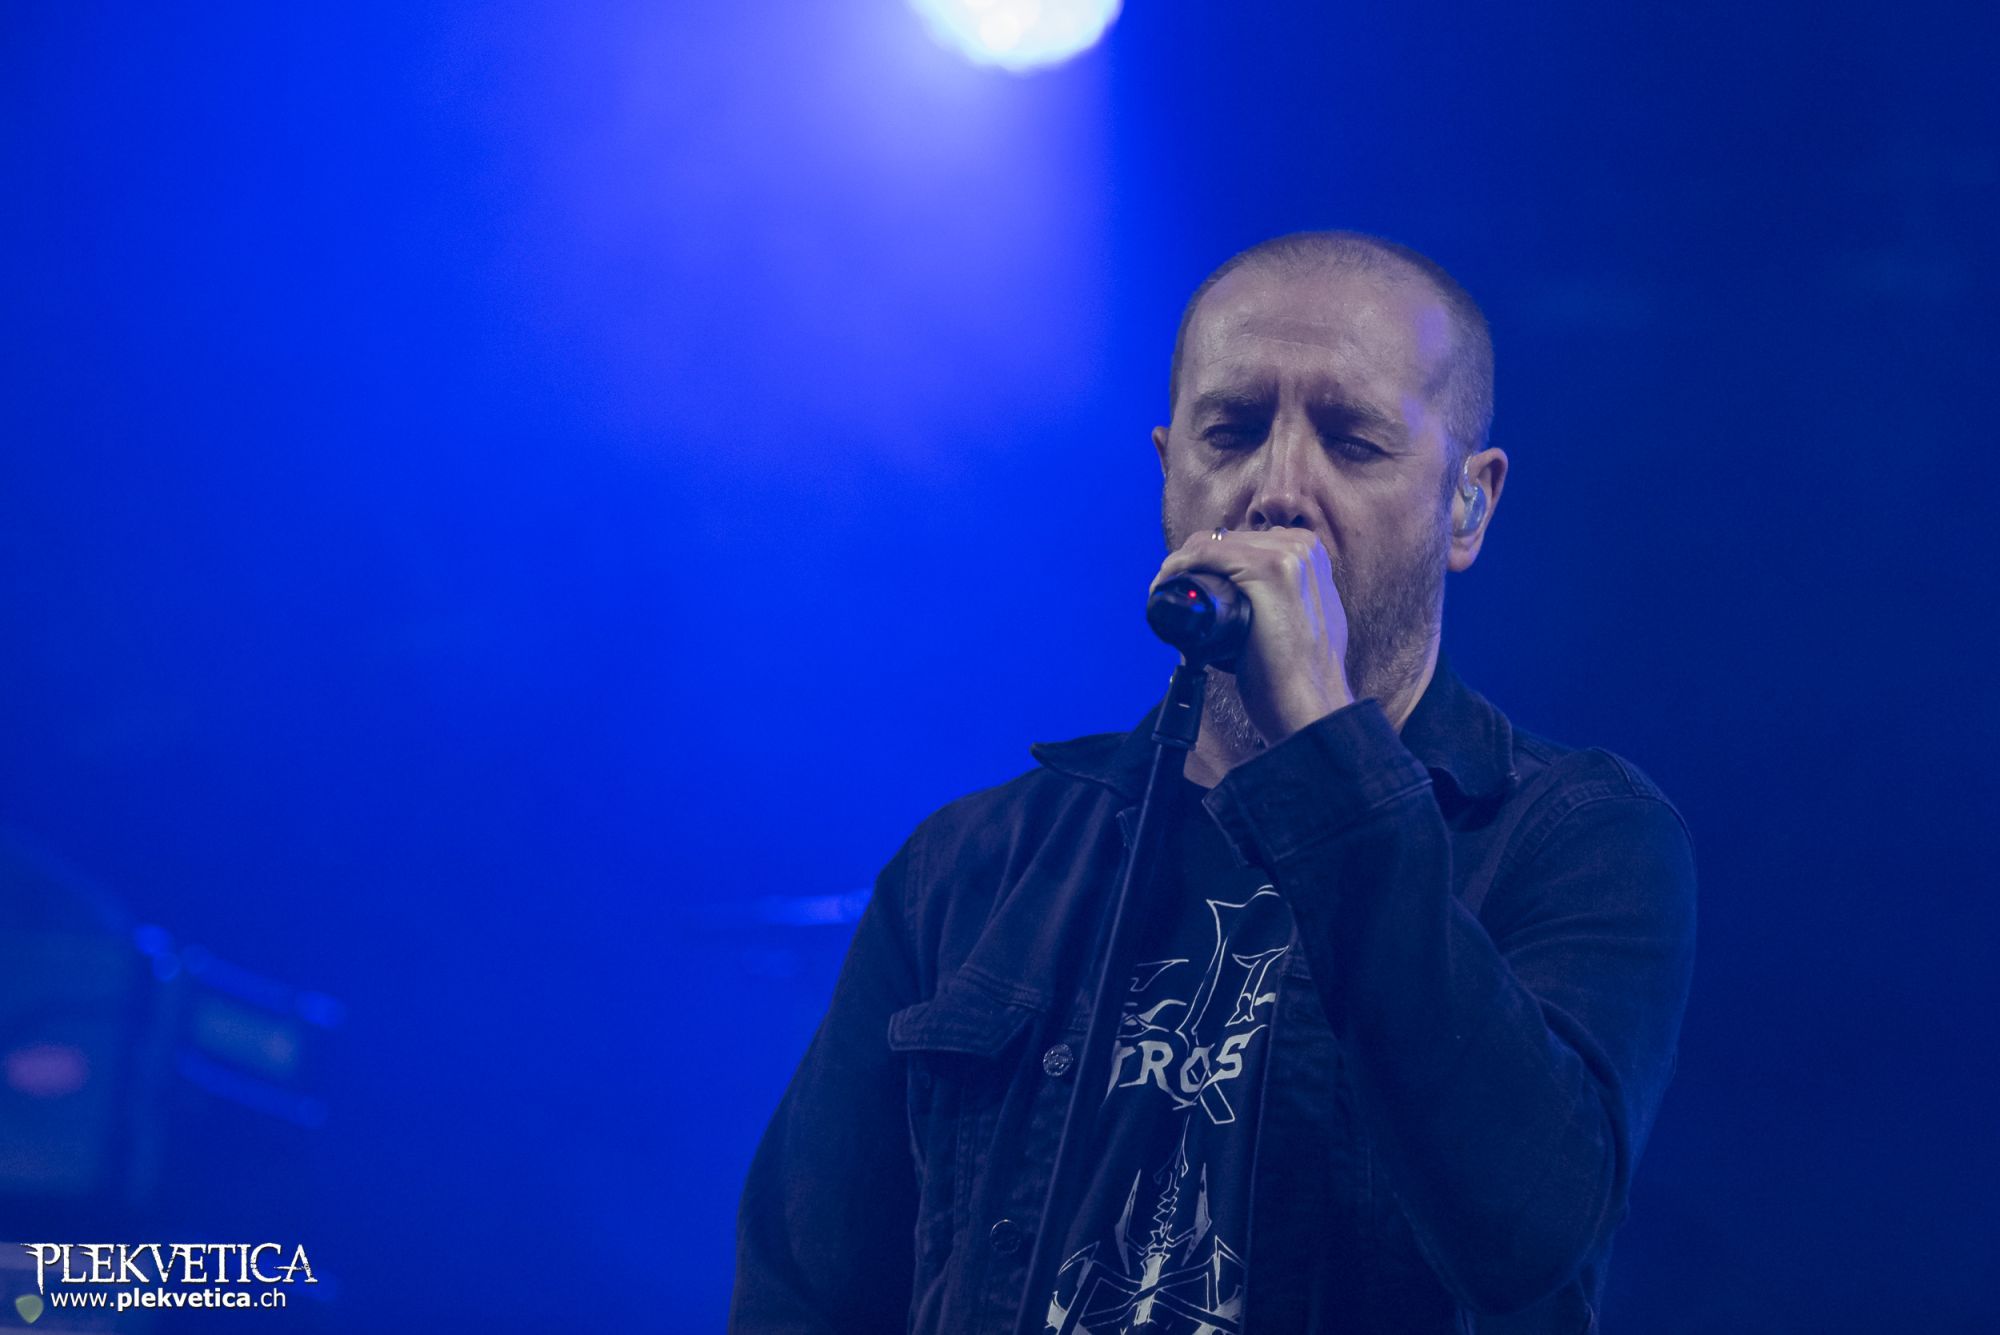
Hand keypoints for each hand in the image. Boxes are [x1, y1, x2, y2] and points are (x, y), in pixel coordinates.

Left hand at [1151, 527, 1355, 745]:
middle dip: (1191, 562)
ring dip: (1180, 564)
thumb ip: (1287, 597)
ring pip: (1212, 544)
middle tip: (1169, 590)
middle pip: (1225, 539)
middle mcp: (1302, 547)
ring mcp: (1289, 555)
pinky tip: (1165, 584)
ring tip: (1165, 591)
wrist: (1311, 704)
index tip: (1184, 583)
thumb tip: (1252, 597)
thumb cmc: (1298, 674)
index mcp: (1309, 554)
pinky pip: (1207, 554)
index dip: (1204, 560)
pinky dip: (1179, 566)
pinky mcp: (1271, 570)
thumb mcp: (1303, 619)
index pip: (1241, 542)